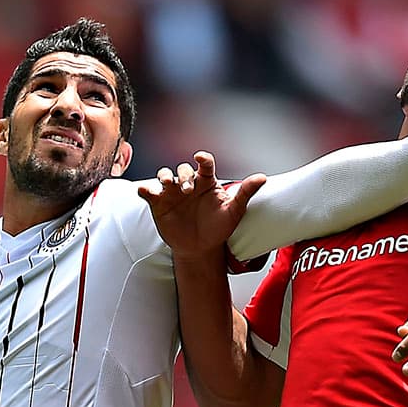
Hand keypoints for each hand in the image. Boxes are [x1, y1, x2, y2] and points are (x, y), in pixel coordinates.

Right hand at [138, 151, 266, 260]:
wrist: (201, 248)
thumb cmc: (218, 227)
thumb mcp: (234, 211)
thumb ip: (245, 193)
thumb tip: (262, 178)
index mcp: (207, 182)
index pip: (205, 165)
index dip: (203, 159)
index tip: (201, 158)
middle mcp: (189, 184)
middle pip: (184, 169)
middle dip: (184, 175)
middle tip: (187, 189)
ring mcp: (172, 193)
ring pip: (164, 175)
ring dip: (164, 176)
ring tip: (167, 184)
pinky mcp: (159, 204)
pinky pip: (149, 192)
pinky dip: (145, 189)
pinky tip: (145, 191)